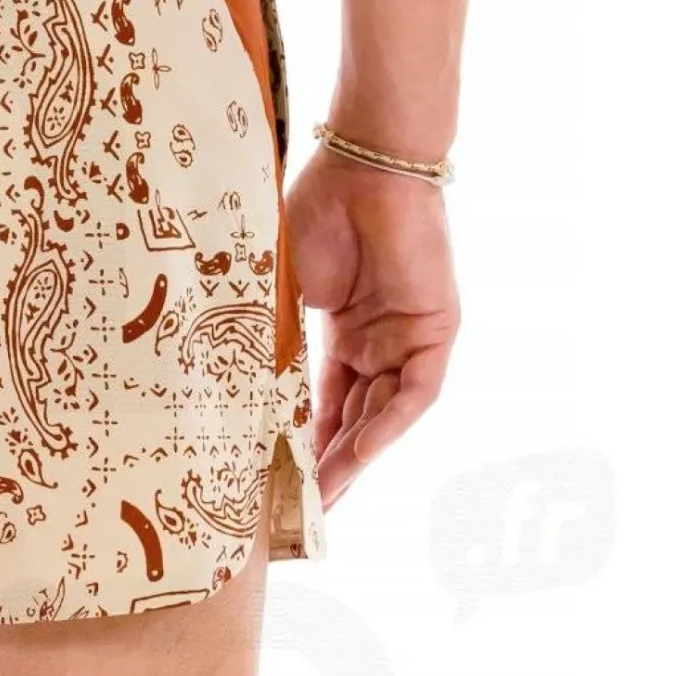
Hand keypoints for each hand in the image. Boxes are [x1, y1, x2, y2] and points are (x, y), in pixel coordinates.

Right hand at [284, 149, 459, 507]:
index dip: (301, 445)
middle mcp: (379, 342)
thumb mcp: (284, 295)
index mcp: (345, 332)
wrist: (363, 164)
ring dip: (353, 459)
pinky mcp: (436, 332)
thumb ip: (275, 347)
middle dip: (326, 467)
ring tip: (321, 499)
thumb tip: (240, 401)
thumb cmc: (317, 210)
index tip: (274, 485)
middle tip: (297, 511)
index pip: (325, 404)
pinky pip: (413, 396)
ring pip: (382, 416)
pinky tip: (356, 458)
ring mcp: (408, 338)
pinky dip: (385, 428)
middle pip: (353, 420)